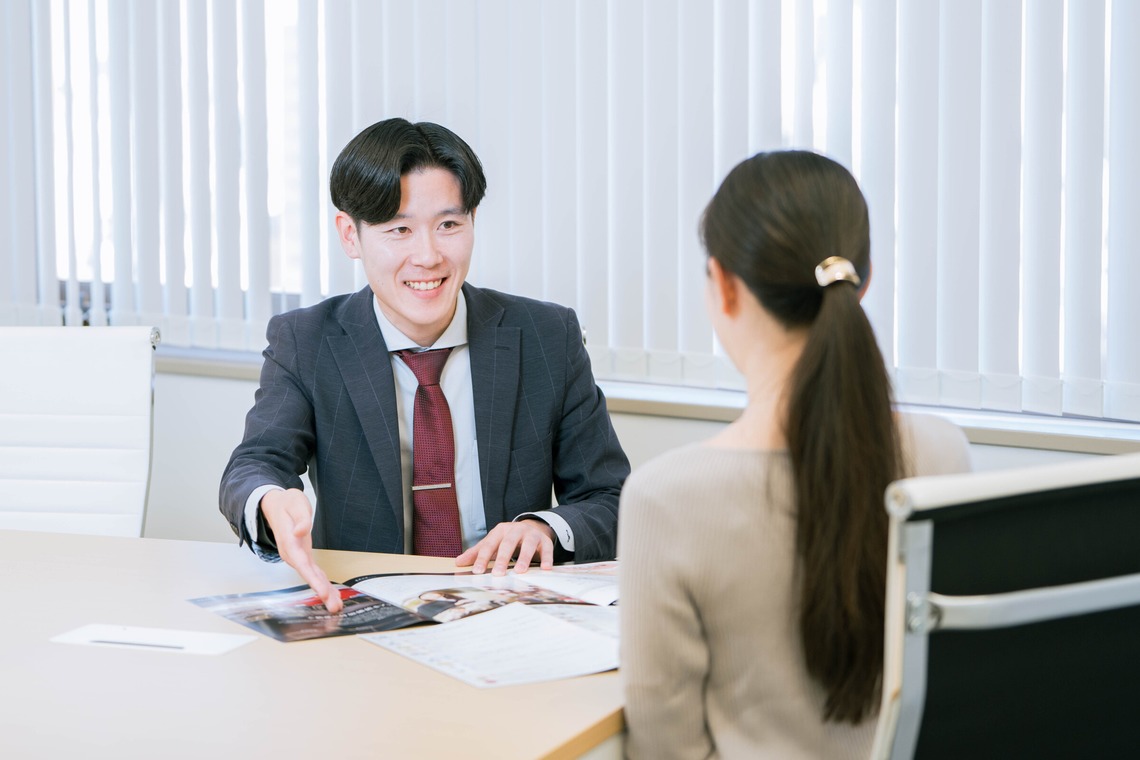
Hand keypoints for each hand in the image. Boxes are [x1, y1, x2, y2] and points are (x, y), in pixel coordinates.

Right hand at [260, 488, 342, 613]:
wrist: (275, 505)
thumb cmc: (286, 503)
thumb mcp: (295, 503)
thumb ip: (301, 518)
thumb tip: (301, 531)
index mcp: (290, 542)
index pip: (302, 564)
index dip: (313, 580)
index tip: (322, 592)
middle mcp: (292, 553)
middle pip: (308, 575)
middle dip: (321, 592)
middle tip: (334, 607)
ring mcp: (297, 555)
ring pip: (312, 576)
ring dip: (324, 591)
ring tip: (335, 605)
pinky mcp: (303, 555)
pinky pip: (313, 572)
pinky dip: (322, 583)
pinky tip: (331, 593)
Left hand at [456, 519, 555, 575]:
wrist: (532, 527)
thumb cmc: (508, 539)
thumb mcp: (492, 542)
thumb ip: (477, 552)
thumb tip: (458, 562)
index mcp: (500, 531)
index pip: (489, 544)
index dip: (483, 558)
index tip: (477, 571)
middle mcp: (516, 530)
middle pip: (508, 543)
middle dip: (502, 559)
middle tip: (498, 574)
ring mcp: (531, 534)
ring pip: (528, 545)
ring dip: (524, 558)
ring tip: (520, 571)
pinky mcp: (545, 540)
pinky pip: (547, 549)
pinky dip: (547, 558)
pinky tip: (545, 568)